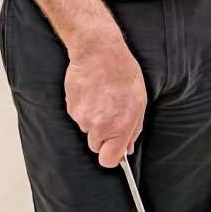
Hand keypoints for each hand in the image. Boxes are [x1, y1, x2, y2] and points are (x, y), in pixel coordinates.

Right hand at [64, 36, 146, 168]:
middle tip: (110, 115)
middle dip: (103, 137)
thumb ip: (134, 129)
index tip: (114, 149)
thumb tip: (128, 149)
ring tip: (102, 98)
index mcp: (120, 127)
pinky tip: (92, 92)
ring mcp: (83, 117)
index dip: (112, 156)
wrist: (97, 51)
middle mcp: (99, 126)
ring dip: (93, 120)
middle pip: (96, 147)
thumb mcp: (139, 101)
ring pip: (87, 130)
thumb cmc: (123, 73)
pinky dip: (84, 108)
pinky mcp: (71, 107)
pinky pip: (78, 117)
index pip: (109, 160)